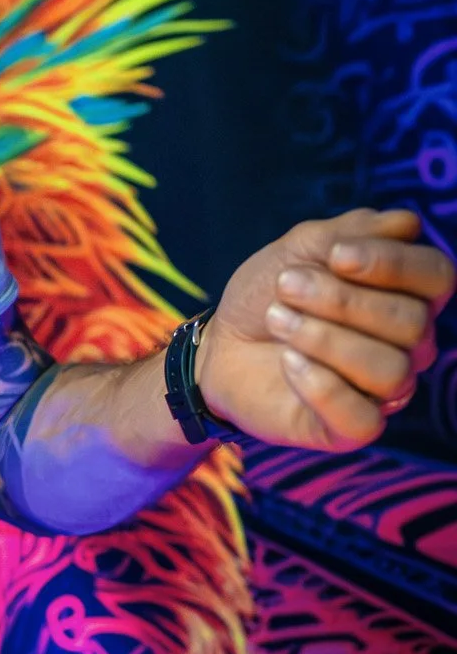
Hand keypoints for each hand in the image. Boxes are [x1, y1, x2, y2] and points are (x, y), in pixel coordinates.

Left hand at [198, 208, 453, 450]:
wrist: (218, 344)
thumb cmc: (268, 295)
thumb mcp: (298, 249)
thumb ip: (350, 232)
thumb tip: (406, 225)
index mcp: (407, 295)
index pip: (437, 276)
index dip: (393, 263)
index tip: (336, 254)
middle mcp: (409, 344)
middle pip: (411, 322)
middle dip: (343, 300)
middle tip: (286, 285)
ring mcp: (384, 390)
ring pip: (390, 370)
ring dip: (324, 338)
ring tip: (278, 320)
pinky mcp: (352, 428)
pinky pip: (363, 418)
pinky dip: (321, 385)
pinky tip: (287, 362)